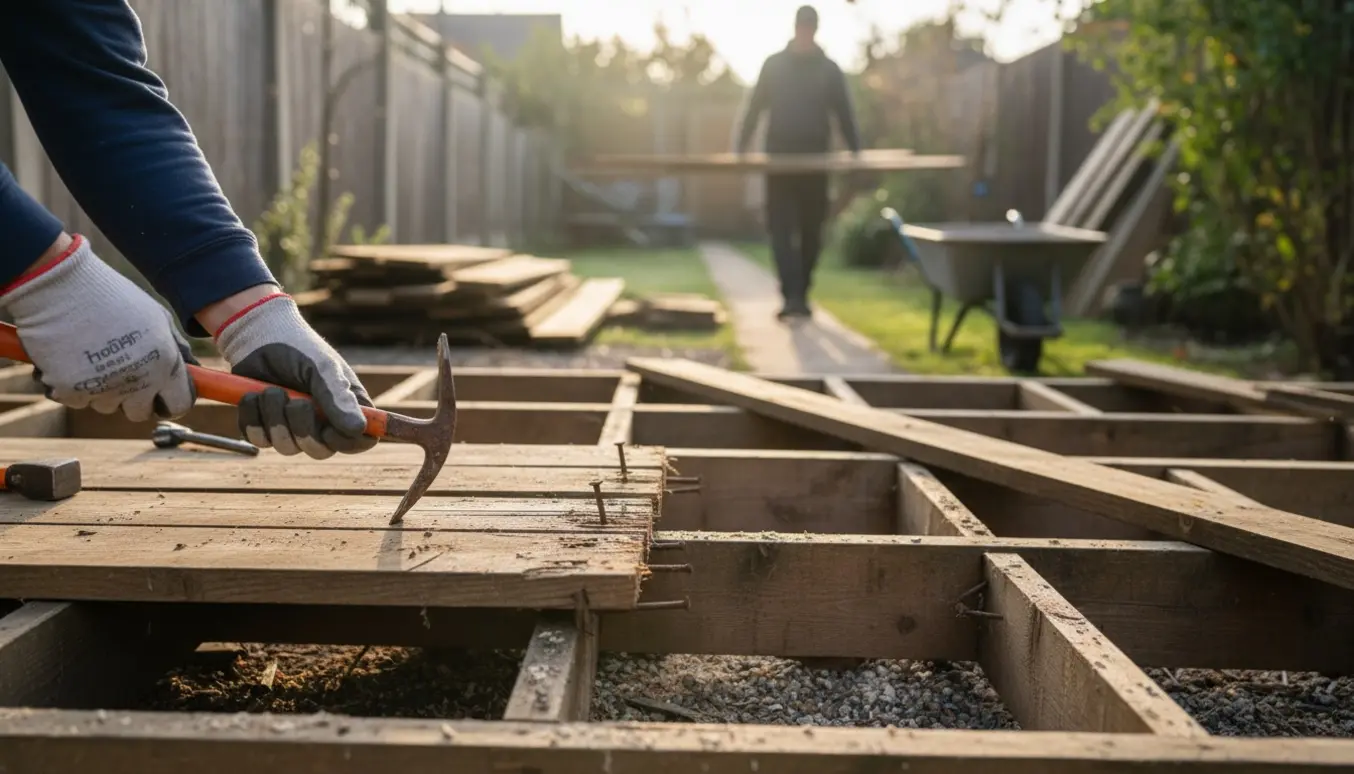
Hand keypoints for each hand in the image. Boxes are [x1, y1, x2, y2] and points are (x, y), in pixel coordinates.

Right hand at [0, 234, 196, 420]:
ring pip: (107, 406)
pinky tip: (71, 358)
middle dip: (134, 399)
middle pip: (140, 412)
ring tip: (94, 355)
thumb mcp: (156, 316)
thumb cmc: (112, 297)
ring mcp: (103, 389)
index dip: (170, 401)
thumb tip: (193, 370)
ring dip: (103, 389)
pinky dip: (74, 386)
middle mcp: (138, 382)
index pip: (178, 405)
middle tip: (122, 373)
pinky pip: (77, 401)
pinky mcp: (70, 391)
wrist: (60, 286)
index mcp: (164, 364)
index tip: (161, 396)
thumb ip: (176, 347)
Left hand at [207, 288, 375, 458]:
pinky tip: (253, 396)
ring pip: (286, 447)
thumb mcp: (323, 368)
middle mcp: (322, 423)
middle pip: (320, 451)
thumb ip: (339, 398)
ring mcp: (292, 427)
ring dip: (275, 418)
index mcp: (346, 408)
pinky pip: (259, 440)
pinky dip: (253, 418)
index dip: (348, 443)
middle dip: (303, 429)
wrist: (257, 337)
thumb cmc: (298, 348)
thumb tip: (358, 429)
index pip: (360, 441)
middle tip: (295, 403)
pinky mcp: (263, 427)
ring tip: (271, 390)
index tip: (330, 430)